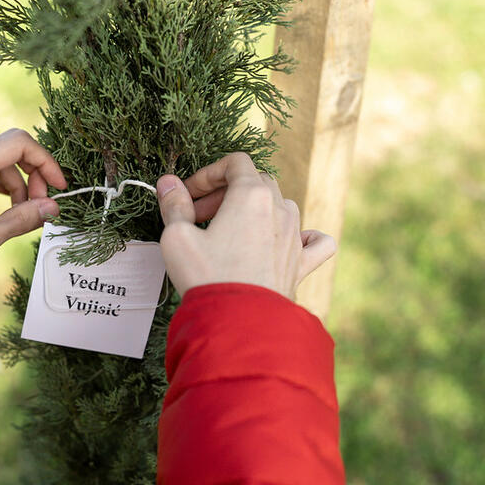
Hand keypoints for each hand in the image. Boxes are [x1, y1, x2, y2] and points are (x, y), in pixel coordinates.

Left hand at [0, 128, 65, 300]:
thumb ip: (22, 220)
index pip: (19, 143)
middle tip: (42, 204)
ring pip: (0, 163)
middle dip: (34, 172)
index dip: (46, 161)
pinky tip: (7, 212)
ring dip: (20, 184)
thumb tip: (52, 208)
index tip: (59, 188)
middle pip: (11, 148)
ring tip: (24, 215)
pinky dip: (4, 188)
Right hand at [155, 153, 335, 299]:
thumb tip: (168, 183)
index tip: (188, 194)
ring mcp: (295, 237)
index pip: (234, 163)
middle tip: (199, 216)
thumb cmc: (208, 277)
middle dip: (225, 193)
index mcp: (251, 195)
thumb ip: (173, 204)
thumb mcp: (177, 236)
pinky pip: (316, 242)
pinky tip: (293, 241)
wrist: (238, 322)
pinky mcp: (302, 264)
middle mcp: (280, 210)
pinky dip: (305, 236)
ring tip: (230, 232)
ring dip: (255, 210)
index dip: (207, 174)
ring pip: (282, 205)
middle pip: (256, 182)